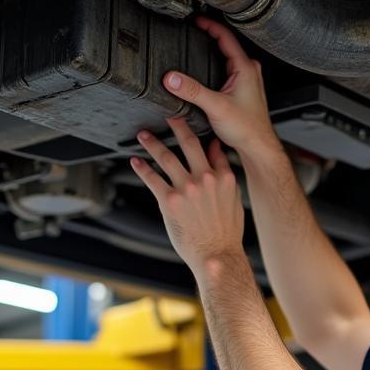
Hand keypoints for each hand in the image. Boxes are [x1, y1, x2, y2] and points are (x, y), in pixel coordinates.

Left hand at [131, 117, 244, 274]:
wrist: (217, 255)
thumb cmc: (226, 232)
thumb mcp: (234, 199)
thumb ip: (225, 173)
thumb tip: (217, 150)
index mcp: (223, 177)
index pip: (209, 147)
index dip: (198, 131)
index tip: (188, 119)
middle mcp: (204, 179)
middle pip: (187, 143)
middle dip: (175, 125)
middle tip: (166, 114)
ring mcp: (186, 189)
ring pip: (166, 157)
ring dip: (152, 143)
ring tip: (143, 135)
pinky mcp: (170, 201)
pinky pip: (152, 178)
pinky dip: (142, 168)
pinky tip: (135, 161)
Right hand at [161, 16, 279, 160]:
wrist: (258, 148)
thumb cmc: (247, 129)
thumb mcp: (215, 107)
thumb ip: (192, 91)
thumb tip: (172, 78)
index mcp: (245, 67)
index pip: (226, 36)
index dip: (208, 25)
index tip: (195, 20)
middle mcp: (249, 71)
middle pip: (226, 45)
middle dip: (209, 37)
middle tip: (193, 32)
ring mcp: (248, 81)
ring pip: (227, 59)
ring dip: (213, 53)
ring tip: (198, 48)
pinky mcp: (244, 92)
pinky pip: (228, 72)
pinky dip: (216, 68)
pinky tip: (207, 74)